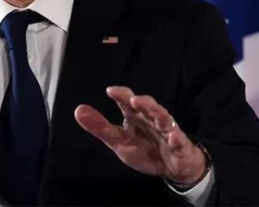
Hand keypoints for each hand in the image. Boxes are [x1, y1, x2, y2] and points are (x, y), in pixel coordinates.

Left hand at [74, 86, 206, 186]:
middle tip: (133, 99)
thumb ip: (100, 127)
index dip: (122, 95)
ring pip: (164, 119)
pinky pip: (179, 141)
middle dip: (142, 102)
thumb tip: (78, 110)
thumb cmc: (145, 149)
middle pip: (148, 106)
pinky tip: (172, 137)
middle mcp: (152, 120)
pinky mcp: (180, 146)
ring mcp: (167, 132)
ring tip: (149, 111)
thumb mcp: (119, 141)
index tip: (111, 91)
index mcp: (136, 117)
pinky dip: (176, 138)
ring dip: (157, 113)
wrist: (173, 168)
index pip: (128, 102)